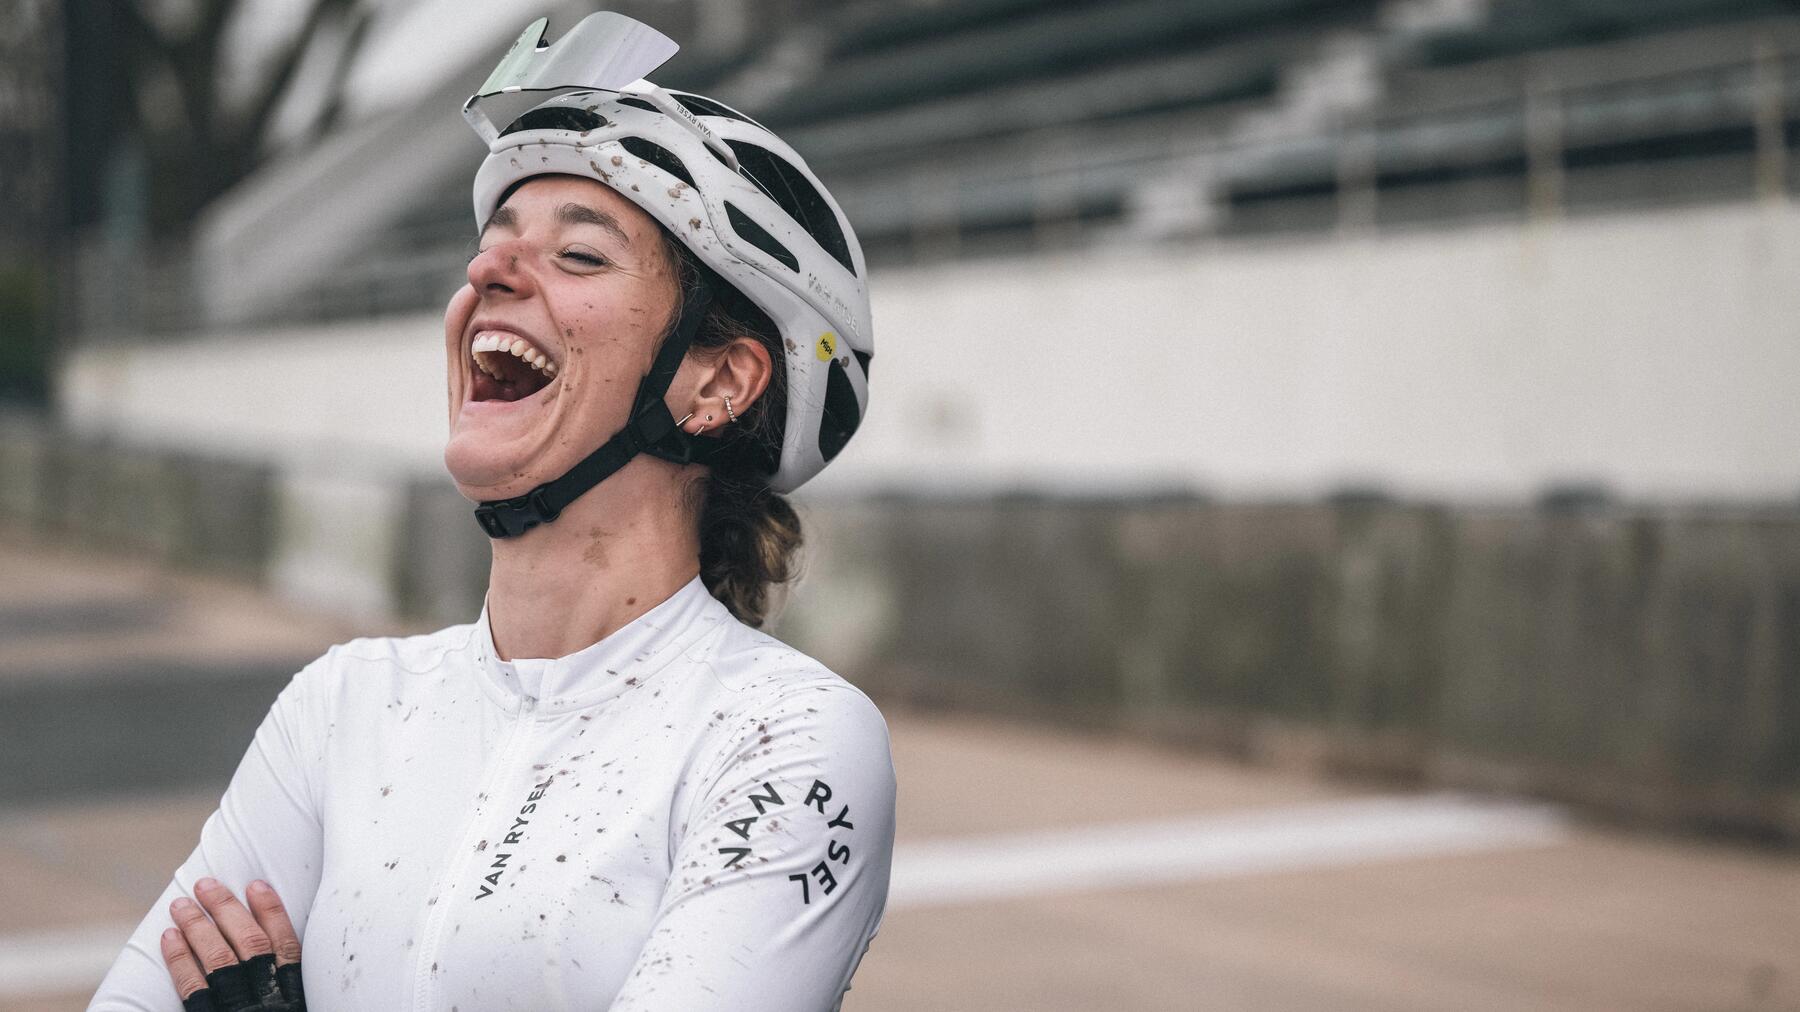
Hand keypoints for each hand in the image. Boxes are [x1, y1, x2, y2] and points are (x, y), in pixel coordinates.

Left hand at [162, 877, 305, 1010]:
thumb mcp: (296, 1006)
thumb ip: (286, 985)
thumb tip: (276, 946)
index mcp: (294, 994)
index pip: (286, 946)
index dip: (271, 912)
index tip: (257, 886)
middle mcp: (269, 997)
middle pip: (251, 944)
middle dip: (227, 910)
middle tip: (206, 885)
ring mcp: (237, 1007)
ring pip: (219, 959)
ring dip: (198, 927)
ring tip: (181, 904)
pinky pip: (192, 987)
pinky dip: (180, 960)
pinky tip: (170, 938)